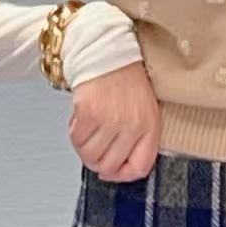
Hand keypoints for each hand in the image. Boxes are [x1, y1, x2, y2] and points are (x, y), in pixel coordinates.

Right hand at [68, 60, 160, 181]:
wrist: (109, 51)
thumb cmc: (126, 79)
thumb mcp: (145, 109)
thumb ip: (137, 139)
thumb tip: (114, 170)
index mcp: (150, 126)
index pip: (140, 168)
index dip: (122, 175)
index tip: (112, 171)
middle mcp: (132, 126)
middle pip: (109, 166)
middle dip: (98, 162)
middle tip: (94, 147)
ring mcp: (110, 120)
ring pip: (90, 156)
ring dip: (84, 148)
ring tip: (87, 131)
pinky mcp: (89, 112)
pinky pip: (76, 139)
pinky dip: (75, 133)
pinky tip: (80, 119)